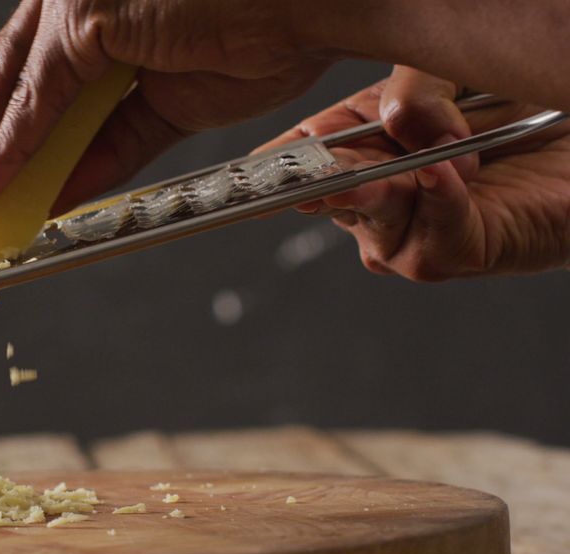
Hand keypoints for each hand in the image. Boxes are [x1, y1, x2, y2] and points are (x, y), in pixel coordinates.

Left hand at [0, 0, 332, 236]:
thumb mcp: (167, 109)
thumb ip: (106, 147)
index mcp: (94, 11)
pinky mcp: (85, 11)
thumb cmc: (262, 38)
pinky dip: (9, 152)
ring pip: (10, 92)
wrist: (317, 8)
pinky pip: (38, 101)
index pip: (27, 80)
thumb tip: (57, 192)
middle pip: (5, 85)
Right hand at [256, 66, 569, 280]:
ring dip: (374, 194)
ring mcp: (414, 229)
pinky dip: (437, 203)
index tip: (261, 163)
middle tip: (302, 171)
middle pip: (328, 192)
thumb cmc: (522, 107)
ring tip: (375, 177)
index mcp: (366, 144)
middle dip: (318, 179)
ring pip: (372, 221)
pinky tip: (443, 173)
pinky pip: (432, 240)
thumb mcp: (457, 71)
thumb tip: (391, 120)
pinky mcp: (459, 253)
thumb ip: (417, 86)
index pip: (308, 152)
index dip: (284, 158)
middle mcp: (380, 194)